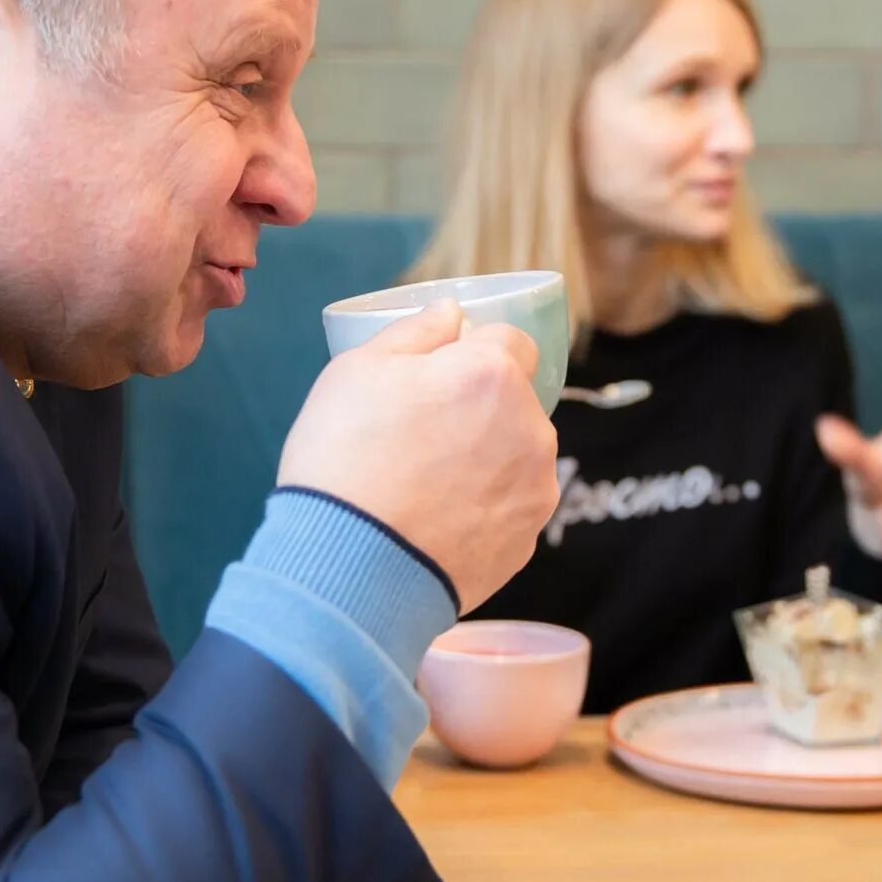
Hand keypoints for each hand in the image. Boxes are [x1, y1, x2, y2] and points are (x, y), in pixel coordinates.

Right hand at [277, 301, 558, 611]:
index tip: (441, 375)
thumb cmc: (346, 459)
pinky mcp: (528, 539)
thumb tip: (450, 312)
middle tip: (420, 435)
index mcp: (493, 374)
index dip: (473, 352)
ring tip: (425, 484)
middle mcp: (531, 427)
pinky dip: (482, 507)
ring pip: (516, 455)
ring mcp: (535, 488)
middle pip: (514, 401)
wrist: (352, 569)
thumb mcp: (358, 372)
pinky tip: (436, 520)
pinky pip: (509, 506)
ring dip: (485, 458)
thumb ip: (415, 333)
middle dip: (479, 408)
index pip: (509, 341)